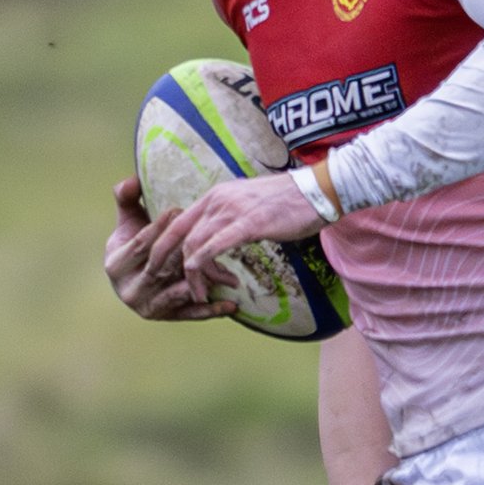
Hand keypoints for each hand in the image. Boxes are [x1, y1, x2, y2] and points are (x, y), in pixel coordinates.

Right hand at [103, 178, 233, 321]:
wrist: (135, 276)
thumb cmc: (135, 241)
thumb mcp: (129, 219)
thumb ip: (127, 197)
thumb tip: (131, 180)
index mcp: (115, 265)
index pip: (140, 244)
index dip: (158, 227)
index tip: (179, 210)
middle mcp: (130, 290)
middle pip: (161, 268)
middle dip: (185, 252)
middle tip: (210, 236)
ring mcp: (148, 307)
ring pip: (177, 292)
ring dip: (202, 283)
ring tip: (228, 275)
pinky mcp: (168, 317)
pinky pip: (190, 314)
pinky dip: (212, 310)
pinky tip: (232, 304)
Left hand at [148, 171, 321, 295]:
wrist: (318, 191)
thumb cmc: (289, 202)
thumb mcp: (249, 205)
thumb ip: (230, 218)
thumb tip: (221, 237)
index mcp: (215, 196)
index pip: (178, 222)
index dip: (165, 248)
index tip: (167, 271)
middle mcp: (217, 200)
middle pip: (179, 236)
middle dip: (173, 266)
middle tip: (184, 288)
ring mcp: (231, 211)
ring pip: (194, 245)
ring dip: (193, 275)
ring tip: (202, 293)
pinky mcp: (247, 224)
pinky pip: (213, 247)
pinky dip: (202, 267)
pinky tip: (203, 283)